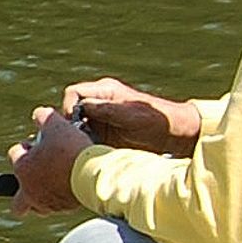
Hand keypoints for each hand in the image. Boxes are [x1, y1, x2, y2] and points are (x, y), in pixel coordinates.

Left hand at [9, 109, 93, 215]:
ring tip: (57, 178)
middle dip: (22, 189)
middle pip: (17, 201)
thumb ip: (44, 117)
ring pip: (38, 205)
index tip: (38, 144)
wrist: (93, 172)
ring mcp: (48, 203)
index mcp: (23, 168)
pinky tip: (72, 183)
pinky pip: (59, 206)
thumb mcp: (55, 124)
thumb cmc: (71, 149)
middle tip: (36, 176)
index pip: (14, 155)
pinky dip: (62, 196)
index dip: (26, 147)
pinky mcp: (66, 208)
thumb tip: (39, 115)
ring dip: (43, 194)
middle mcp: (30, 190)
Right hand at [58, 78, 198, 154]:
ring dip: (76, 136)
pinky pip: (84, 138)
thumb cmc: (156, 120)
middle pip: (70, 109)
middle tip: (78, 138)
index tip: (73, 124)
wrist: (173, 134)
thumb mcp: (130, 114)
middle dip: (70, 124)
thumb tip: (82, 105)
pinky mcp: (102, 133)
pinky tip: (91, 151)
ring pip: (74, 125)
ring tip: (85, 146)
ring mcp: (100, 118)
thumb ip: (106, 108)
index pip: (74, 93)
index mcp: (105, 91)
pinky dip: (84, 145)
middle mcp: (99, 102)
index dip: (68, 107)